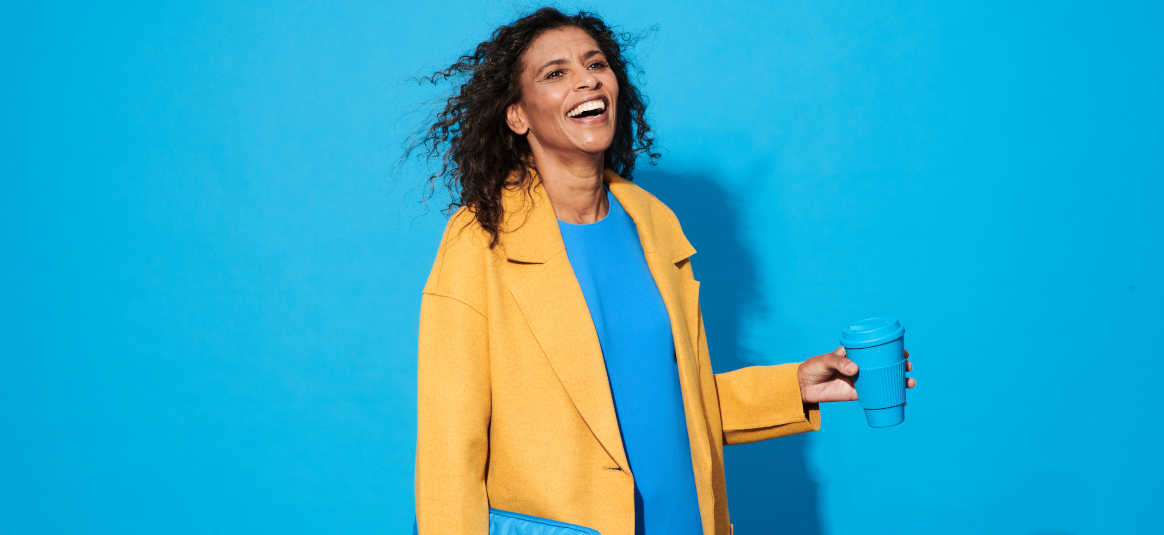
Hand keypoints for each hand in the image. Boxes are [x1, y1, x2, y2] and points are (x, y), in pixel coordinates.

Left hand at [797, 347, 915, 403]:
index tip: (904, 352)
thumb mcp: (825, 360)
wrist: (803, 386)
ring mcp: (859, 381)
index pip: (876, 350)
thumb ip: (839, 363)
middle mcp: (860, 367)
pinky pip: (875, 396)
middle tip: (908, 367)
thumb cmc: (813, 367)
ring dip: (898, 382)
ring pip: (883, 381)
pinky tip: (901, 401)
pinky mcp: (856, 394)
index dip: (891, 351)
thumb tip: (855, 369)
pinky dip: (888, 398)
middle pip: (884, 366)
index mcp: (854, 354)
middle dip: (899, 366)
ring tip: (910, 383)